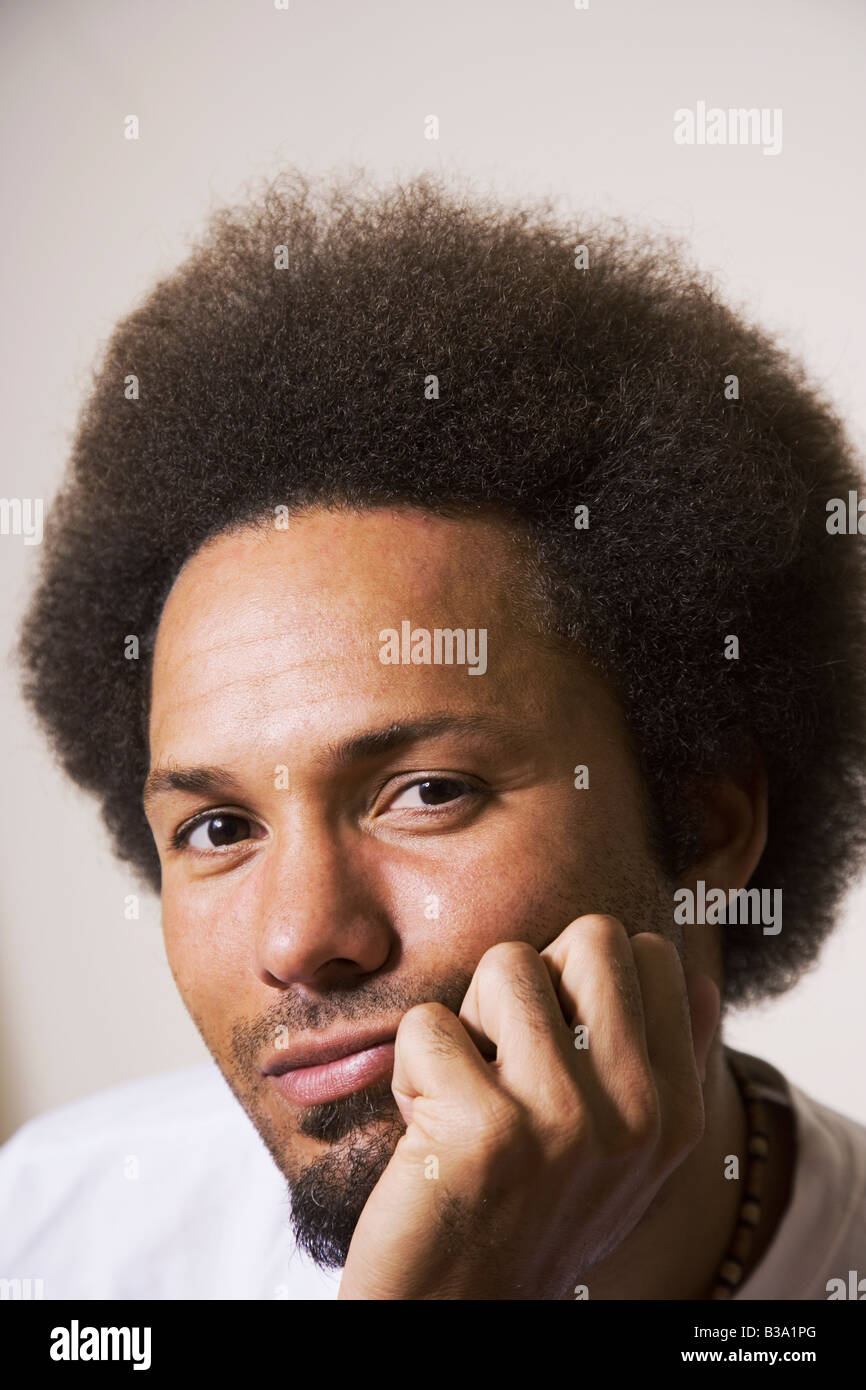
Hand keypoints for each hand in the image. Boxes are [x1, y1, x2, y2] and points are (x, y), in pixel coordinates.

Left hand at [337, 914, 720, 1299]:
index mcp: (676, 1112)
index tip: (555, 1053)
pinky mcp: (485, 1130)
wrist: (457, 1322)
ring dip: (466, 1026)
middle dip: (531, 982)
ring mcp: (566, 1120)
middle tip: (505, 1061)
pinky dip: (410, 1072)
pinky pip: (429, 1024)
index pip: (647, 955)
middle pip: (589, 937)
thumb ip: (661, 1063)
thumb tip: (701, 978)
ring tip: (465, 1100)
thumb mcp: (623, 1155)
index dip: (580, 982)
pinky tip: (428, 1138)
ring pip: (505, 965)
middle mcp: (638, 1114)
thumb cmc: (528, 1218)